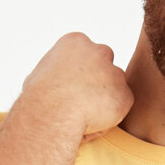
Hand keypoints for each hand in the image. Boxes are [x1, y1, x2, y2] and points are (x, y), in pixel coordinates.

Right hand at [19, 32, 133, 142]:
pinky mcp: (125, 95)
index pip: (86, 53)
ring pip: (115, 86)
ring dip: (105, 98)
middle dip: (98, 79)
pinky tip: (92, 123)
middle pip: (105, 63)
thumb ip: (54, 72)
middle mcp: (99, 52)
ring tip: (84, 115)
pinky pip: (120, 107)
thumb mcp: (38, 75)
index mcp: (76, 42)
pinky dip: (111, 116)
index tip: (71, 86)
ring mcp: (115, 72)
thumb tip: (53, 79)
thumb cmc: (39, 97)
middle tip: (83, 100)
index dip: (80, 72)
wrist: (52, 113)